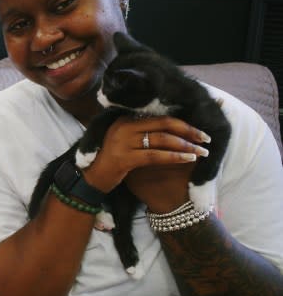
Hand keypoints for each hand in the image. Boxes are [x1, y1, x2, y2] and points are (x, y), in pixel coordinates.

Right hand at [82, 114, 208, 194]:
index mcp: (124, 119)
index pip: (159, 116)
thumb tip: (169, 131)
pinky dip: (174, 156)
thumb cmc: (108, 160)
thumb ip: (139, 132)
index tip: (199, 128)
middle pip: (163, 124)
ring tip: (202, 152)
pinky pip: (155, 156)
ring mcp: (122, 142)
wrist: (89, 178)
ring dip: (186, 145)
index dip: (182, 122)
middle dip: (188, 131)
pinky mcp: (124, 158)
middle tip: (206, 138)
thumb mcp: (122, 141)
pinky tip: (188, 159)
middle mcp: (123, 127)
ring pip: (162, 140)